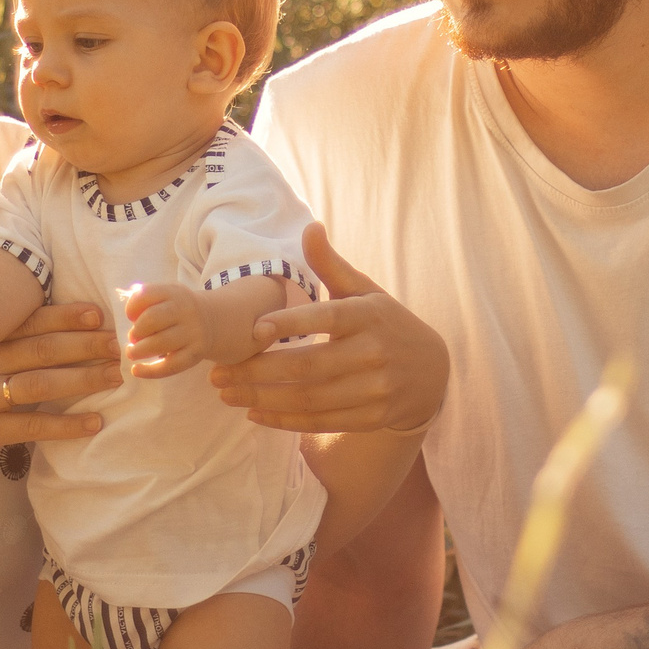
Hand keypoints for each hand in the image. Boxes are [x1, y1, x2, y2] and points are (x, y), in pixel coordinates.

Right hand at [0, 301, 124, 472]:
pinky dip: (65, 426)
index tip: (98, 311)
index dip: (65, 315)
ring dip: (83, 380)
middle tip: (120, 343)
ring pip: (41, 384)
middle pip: (42, 348)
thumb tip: (8, 310)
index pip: (26, 321)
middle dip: (85, 344)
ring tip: (116, 377)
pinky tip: (94, 424)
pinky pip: (31, 428)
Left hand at [122, 282, 209, 376]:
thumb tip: (131, 315)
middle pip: (152, 319)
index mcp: (174, 293)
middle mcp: (185, 310)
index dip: (132, 307)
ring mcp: (192, 333)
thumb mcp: (165, 296)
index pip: (147, 294)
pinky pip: (170, 366)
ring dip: (138, 350)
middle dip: (136, 331)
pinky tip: (136, 370)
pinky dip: (150, 371)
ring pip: (160, 343)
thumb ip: (144, 299)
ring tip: (132, 352)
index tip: (131, 317)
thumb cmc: (177, 310)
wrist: (211, 321)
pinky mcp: (195, 354)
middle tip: (132, 337)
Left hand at [214, 224, 448, 432]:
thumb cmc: (385, 323)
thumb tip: (310, 227)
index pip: (326, 318)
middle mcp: (373, 354)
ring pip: (309, 399)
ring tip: (226, 394)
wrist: (431, 372)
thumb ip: (332, 265)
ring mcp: (374, 390)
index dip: (290, 323)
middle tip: (218, 373)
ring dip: (262, 399)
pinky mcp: (370, 418)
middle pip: (308, 366)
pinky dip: (284, 420)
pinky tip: (255, 413)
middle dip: (257, 372)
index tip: (253, 330)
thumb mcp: (365, 291)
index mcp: (369, 316)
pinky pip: (321, 421)